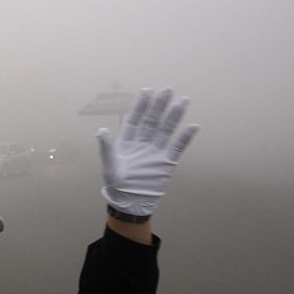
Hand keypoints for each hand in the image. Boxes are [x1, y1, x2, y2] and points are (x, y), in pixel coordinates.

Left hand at [95, 87, 199, 216]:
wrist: (130, 204)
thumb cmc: (116, 185)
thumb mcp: (109, 165)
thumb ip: (106, 148)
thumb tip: (101, 130)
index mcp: (127, 142)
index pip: (135, 119)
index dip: (141, 106)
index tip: (147, 90)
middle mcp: (143, 143)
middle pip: (153, 121)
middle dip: (159, 105)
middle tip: (168, 89)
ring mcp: (156, 152)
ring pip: (167, 130)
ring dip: (174, 116)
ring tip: (183, 100)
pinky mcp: (167, 163)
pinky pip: (177, 148)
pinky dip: (185, 138)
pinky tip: (193, 126)